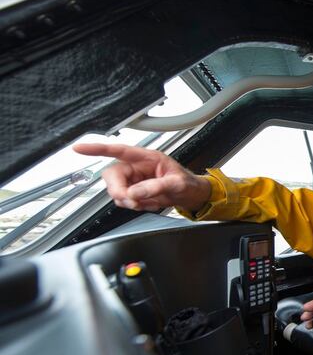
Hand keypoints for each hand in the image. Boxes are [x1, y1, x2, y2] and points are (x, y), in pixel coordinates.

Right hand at [73, 143, 210, 211]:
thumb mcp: (177, 184)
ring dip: (130, 201)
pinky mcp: (133, 192)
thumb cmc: (187, 183)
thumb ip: (156, 187)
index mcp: (146, 157)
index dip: (97, 149)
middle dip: (120, 191)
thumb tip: (134, 193)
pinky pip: (124, 201)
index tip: (79, 148)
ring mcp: (133, 180)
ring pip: (116, 191)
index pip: (118, 150)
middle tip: (134, 201)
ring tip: (151, 201)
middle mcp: (136, 167)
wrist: (191, 195)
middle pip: (112, 177)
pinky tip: (150, 203)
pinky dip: (135, 206)